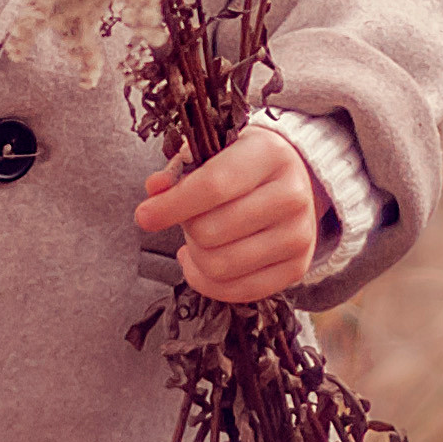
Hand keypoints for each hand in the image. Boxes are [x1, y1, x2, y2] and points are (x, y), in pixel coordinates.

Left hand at [133, 126, 321, 303]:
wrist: (295, 179)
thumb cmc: (244, 163)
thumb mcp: (214, 150)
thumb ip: (179, 168)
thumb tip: (154, 190)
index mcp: (268, 154)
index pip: (213, 186)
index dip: (172, 205)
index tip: (143, 216)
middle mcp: (291, 195)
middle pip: (211, 232)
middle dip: (185, 229)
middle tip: (187, 218)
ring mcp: (298, 235)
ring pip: (221, 266)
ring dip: (195, 256)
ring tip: (196, 239)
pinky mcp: (297, 267)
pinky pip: (238, 291)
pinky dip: (207, 282)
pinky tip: (201, 262)